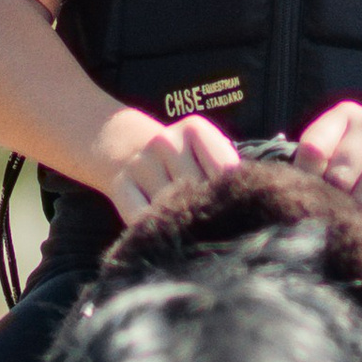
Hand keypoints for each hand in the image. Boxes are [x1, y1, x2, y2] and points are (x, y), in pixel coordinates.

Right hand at [106, 115, 240, 225]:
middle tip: (217, 229)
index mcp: (194, 129)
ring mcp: (140, 162)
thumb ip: (226, 174)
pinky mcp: (120, 184)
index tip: (238, 208)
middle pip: (197, 191)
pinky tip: (164, 231)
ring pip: (170, 206)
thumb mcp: (209, 155)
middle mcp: (164, 142)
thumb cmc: (185, 161)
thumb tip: (241, 205)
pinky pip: (141, 217)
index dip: (234, 194)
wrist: (131, 148)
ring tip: (192, 231)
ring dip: (183, 224)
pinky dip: (154, 230)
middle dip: (210, 212)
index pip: (224, 169)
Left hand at [296, 102, 361, 231]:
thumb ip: (311, 171)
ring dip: (360, 216)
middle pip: (339, 174)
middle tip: (336, 216)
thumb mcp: (333, 169)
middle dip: (335, 203)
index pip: (313, 148)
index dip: (305, 181)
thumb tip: (290, 190)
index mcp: (346, 116)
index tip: (306, 198)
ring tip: (359, 221)